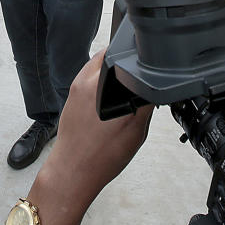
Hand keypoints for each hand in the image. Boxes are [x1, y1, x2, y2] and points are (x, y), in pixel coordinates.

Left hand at [34, 52, 153, 218]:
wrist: (73, 169)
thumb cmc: (102, 157)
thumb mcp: (137, 132)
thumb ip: (145, 105)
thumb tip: (151, 88)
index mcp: (115, 92)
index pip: (137, 66)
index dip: (147, 69)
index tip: (150, 78)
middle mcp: (95, 82)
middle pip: (118, 56)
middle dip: (129, 65)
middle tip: (133, 84)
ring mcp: (81, 83)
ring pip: (103, 59)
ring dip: (114, 66)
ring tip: (120, 89)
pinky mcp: (73, 87)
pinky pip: (90, 70)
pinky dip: (101, 75)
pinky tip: (105, 94)